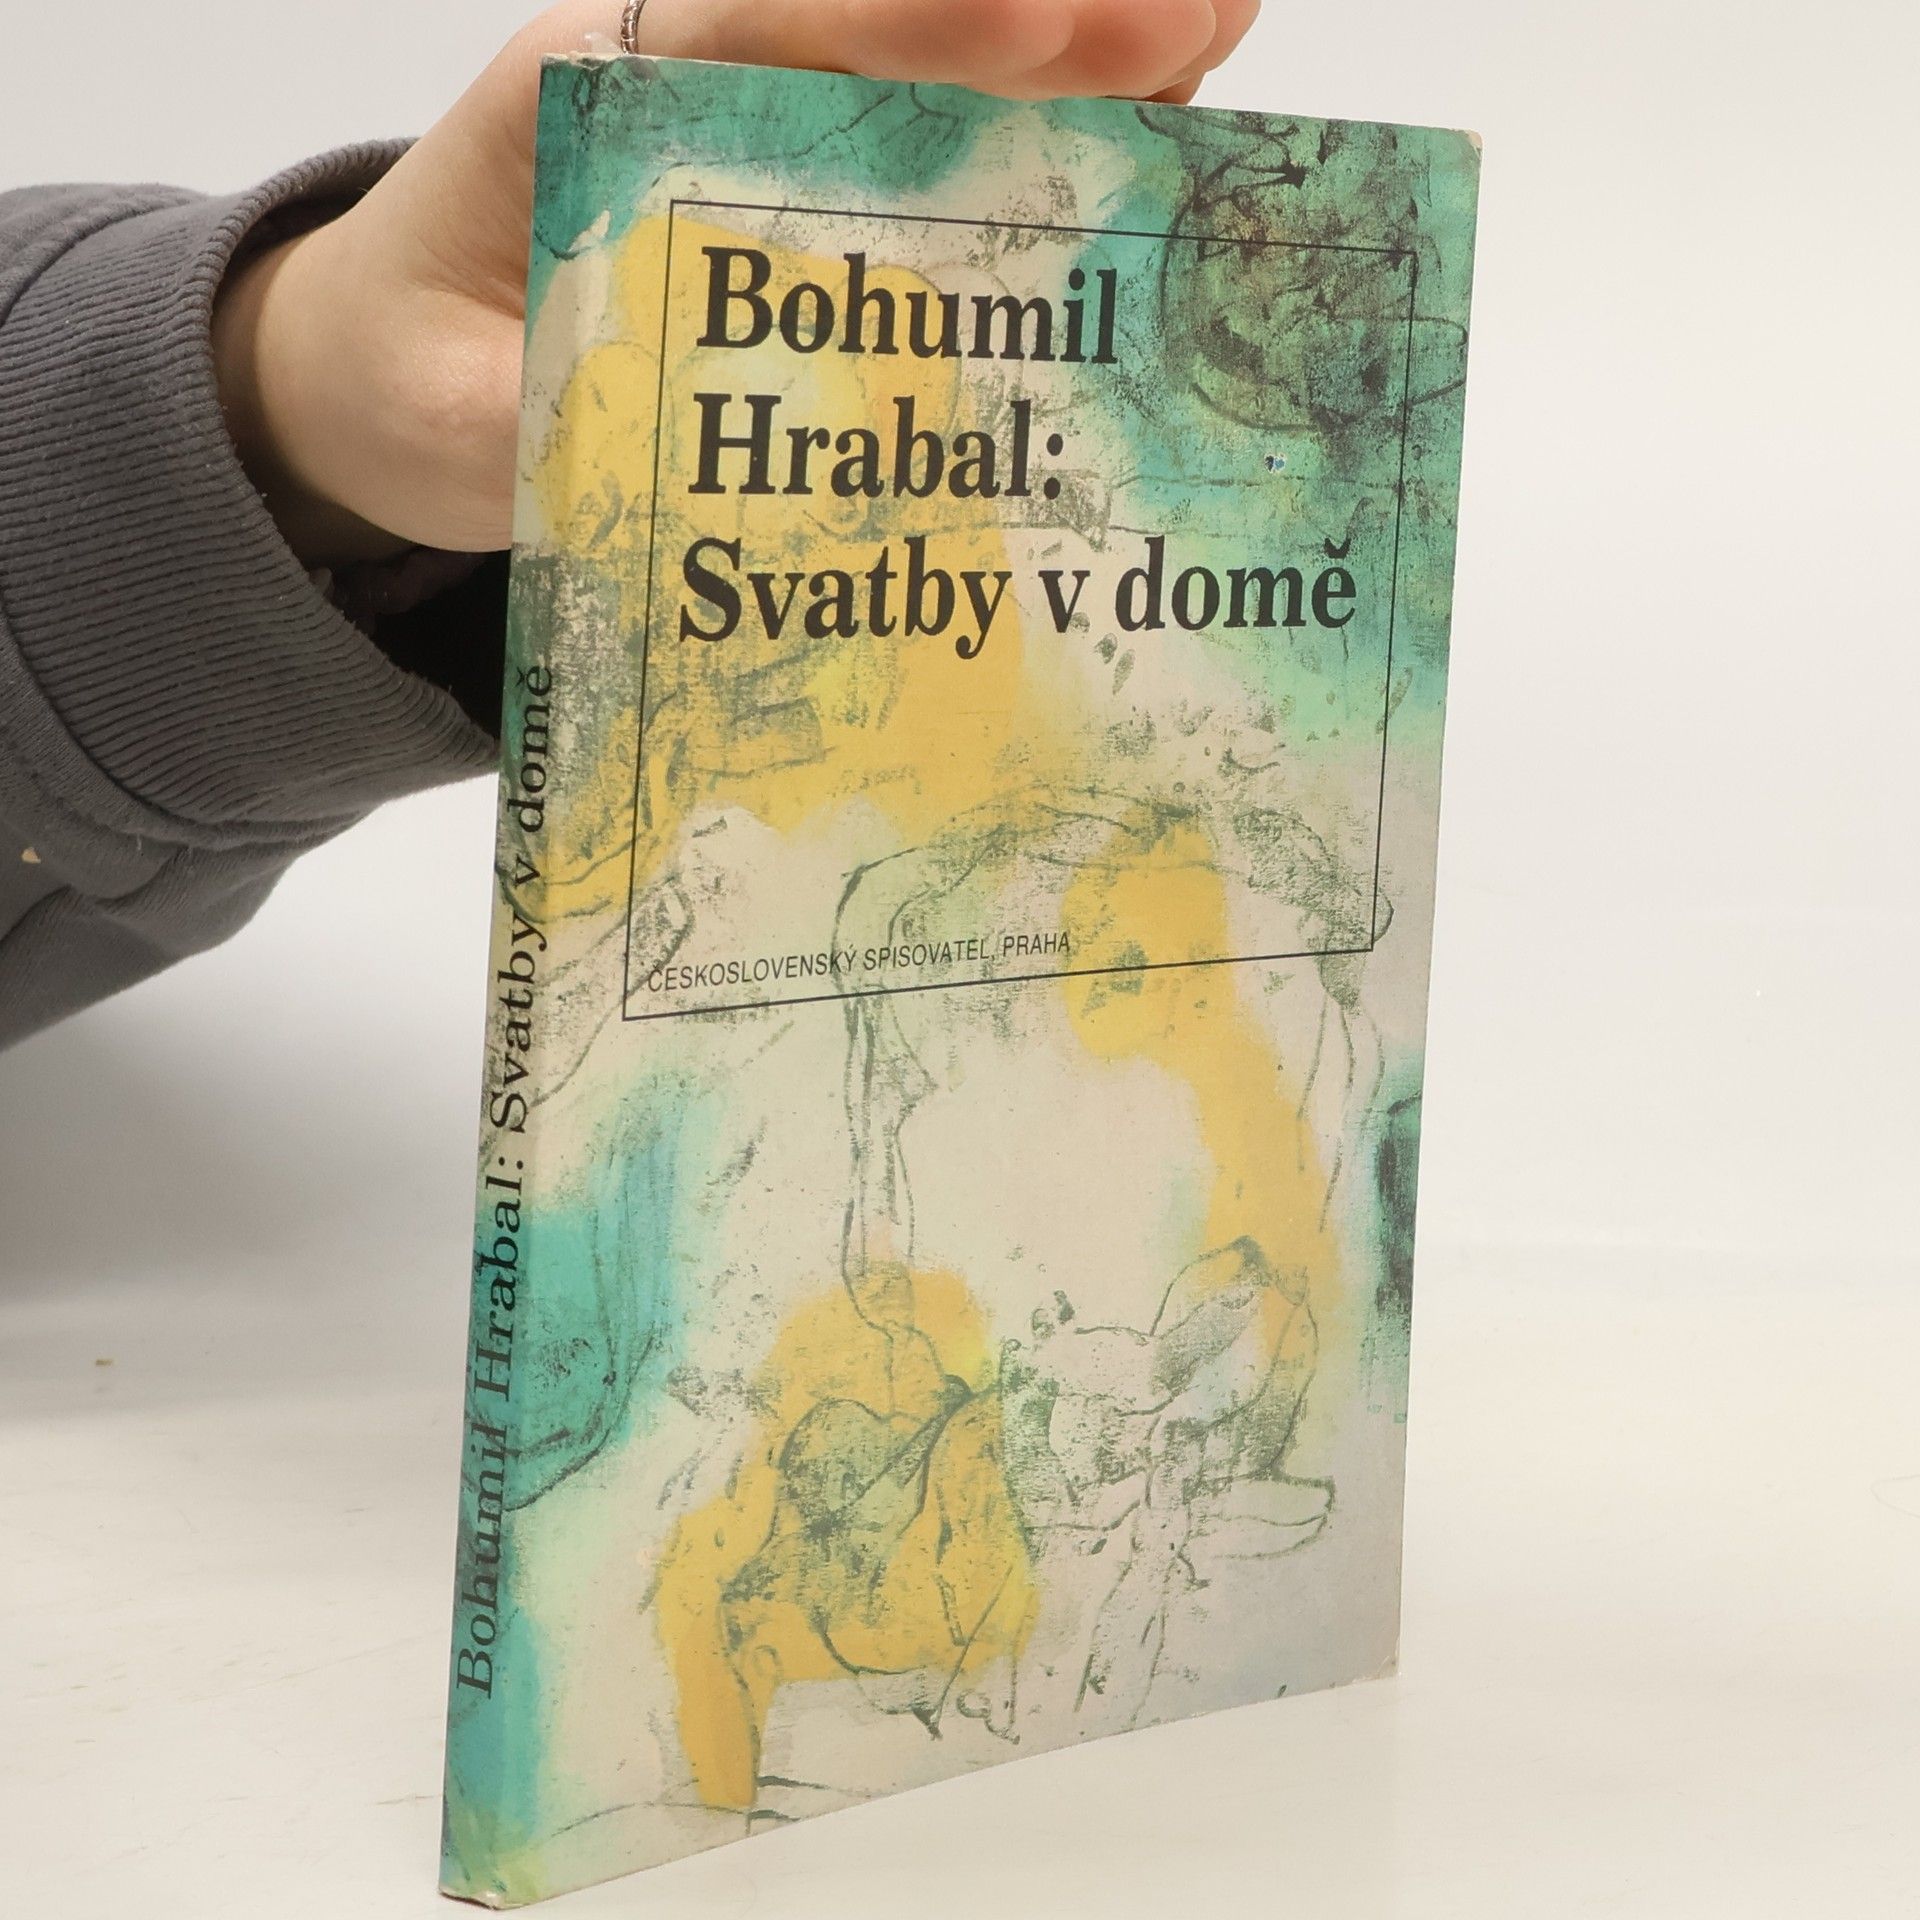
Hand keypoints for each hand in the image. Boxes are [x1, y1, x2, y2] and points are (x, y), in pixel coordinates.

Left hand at [213, 0, 1260, 565]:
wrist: (393, 376)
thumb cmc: (420, 376)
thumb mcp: (456, 412)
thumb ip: (546, 419)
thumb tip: (682, 443)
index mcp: (601, 93)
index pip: (760, 22)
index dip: (902, 21)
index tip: (1026, 23)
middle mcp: (705, 88)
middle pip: (886, 20)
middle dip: (1040, 19)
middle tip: (1190, 17)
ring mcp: (772, 140)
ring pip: (940, 74)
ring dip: (1083, 59)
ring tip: (1220, 40)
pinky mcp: (813, 209)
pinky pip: (944, 159)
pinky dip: (1055, 140)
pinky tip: (1161, 132)